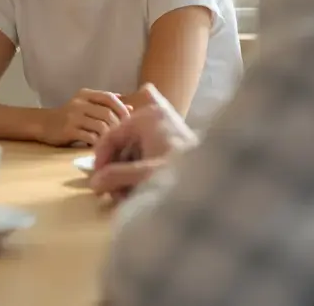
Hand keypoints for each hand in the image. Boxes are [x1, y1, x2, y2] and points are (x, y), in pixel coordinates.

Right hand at [37, 89, 131, 146]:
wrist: (43, 124)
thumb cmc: (69, 116)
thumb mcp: (86, 105)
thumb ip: (106, 105)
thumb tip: (130, 107)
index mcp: (85, 94)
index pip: (109, 97)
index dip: (122, 109)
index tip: (129, 120)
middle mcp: (79, 103)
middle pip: (107, 114)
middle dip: (118, 126)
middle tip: (121, 135)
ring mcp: (73, 117)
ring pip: (101, 126)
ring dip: (109, 136)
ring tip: (111, 142)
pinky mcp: (68, 130)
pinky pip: (90, 137)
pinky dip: (98, 143)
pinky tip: (100, 146)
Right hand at [90, 83, 196, 200]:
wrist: (219, 180)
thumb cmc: (181, 172)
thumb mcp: (145, 174)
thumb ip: (117, 177)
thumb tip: (94, 185)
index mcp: (147, 117)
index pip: (111, 136)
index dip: (100, 160)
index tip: (96, 183)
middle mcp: (154, 117)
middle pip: (122, 145)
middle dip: (115, 171)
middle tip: (114, 195)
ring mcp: (164, 128)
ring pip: (133, 152)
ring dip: (126, 175)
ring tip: (127, 197)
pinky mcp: (172, 142)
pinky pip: (145, 155)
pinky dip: (139, 172)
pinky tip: (139, 190)